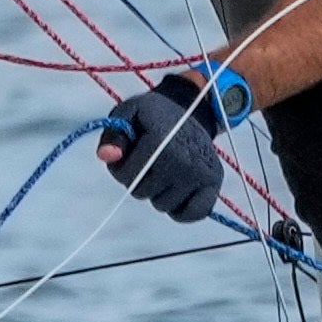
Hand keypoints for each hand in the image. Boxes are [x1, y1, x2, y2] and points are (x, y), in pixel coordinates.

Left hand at [95, 65, 246, 222]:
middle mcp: (184, 160)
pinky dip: (182, 209)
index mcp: (161, 141)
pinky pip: (193, 214)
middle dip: (138, 181)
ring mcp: (202, 173)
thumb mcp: (128, 113)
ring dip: (157, 193)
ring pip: (164, 206)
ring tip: (162, 171)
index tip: (125, 157)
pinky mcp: (214, 183)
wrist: (191, 107)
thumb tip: (107, 157)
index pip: (128, 177)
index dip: (119, 170)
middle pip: (143, 193)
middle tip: (145, 163)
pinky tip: (176, 191)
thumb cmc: (154, 114)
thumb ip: (113, 135)